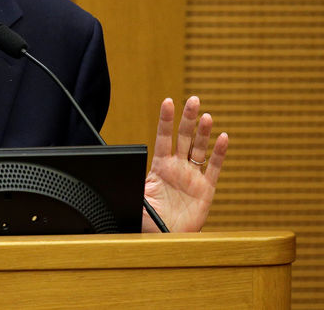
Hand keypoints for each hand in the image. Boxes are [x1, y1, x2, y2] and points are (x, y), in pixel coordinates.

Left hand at [142, 96, 227, 232]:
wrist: (166, 239)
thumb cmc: (149, 220)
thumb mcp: (137, 199)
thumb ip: (132, 185)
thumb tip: (116, 174)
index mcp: (160, 167)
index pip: (163, 138)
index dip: (165, 120)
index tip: (168, 101)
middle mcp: (177, 167)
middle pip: (183, 137)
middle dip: (187, 119)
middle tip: (192, 100)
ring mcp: (192, 176)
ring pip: (199, 149)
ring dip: (203, 132)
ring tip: (206, 116)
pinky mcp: (207, 189)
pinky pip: (214, 168)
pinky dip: (219, 154)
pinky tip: (223, 138)